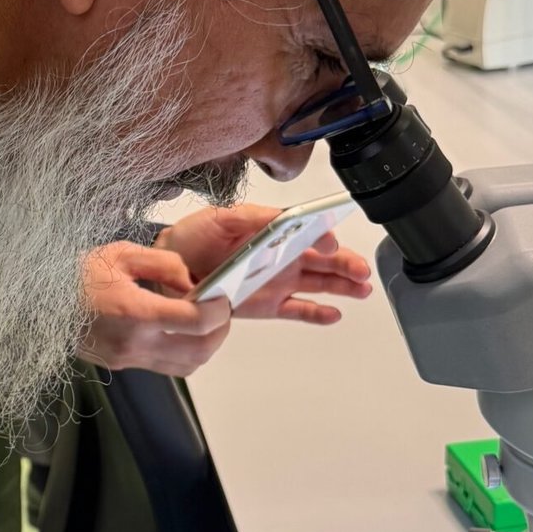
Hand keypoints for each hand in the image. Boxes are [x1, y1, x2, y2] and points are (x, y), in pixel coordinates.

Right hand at [77, 241, 232, 376]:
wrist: (39, 302)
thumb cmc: (77, 275)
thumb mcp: (122, 254)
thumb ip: (165, 264)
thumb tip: (193, 281)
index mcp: (135, 313)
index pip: (196, 322)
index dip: (219, 310)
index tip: (223, 296)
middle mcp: (134, 344)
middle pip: (200, 351)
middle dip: (220, 330)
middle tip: (221, 309)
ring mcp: (129, 359)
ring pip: (188, 366)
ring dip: (206, 346)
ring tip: (204, 322)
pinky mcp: (123, 365)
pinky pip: (168, 368)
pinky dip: (186, 354)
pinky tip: (181, 333)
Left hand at [154, 204, 372, 323]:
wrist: (170, 270)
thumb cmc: (192, 238)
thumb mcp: (221, 218)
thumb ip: (253, 218)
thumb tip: (282, 218)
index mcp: (273, 231)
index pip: (308, 231)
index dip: (324, 236)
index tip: (331, 243)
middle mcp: (281, 256)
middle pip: (323, 260)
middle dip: (345, 264)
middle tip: (361, 271)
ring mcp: (278, 282)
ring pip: (319, 283)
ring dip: (342, 286)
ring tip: (361, 289)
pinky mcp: (269, 305)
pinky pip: (299, 310)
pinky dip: (318, 313)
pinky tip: (334, 314)